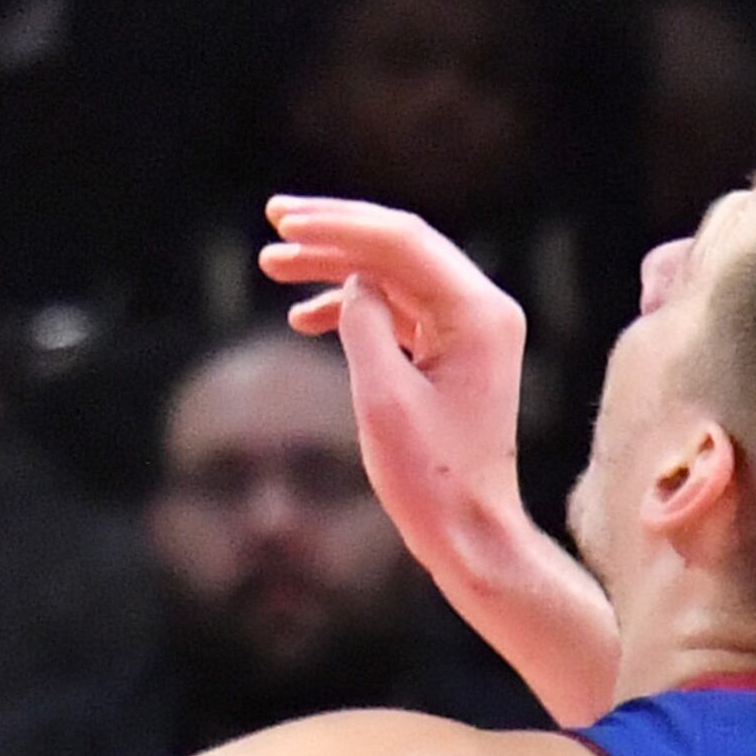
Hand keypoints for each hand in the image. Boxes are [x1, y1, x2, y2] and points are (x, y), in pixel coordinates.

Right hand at [257, 193, 532, 559]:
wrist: (471, 536)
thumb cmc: (431, 477)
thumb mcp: (382, 397)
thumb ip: (362, 322)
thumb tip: (354, 281)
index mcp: (478, 313)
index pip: (401, 240)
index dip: (337, 225)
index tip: (283, 224)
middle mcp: (482, 310)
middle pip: (398, 244)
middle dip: (334, 231)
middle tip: (276, 219)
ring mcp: (470, 330)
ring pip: (392, 274)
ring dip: (334, 266)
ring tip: (273, 264)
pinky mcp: (452, 352)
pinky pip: (396, 308)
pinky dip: (350, 305)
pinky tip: (303, 316)